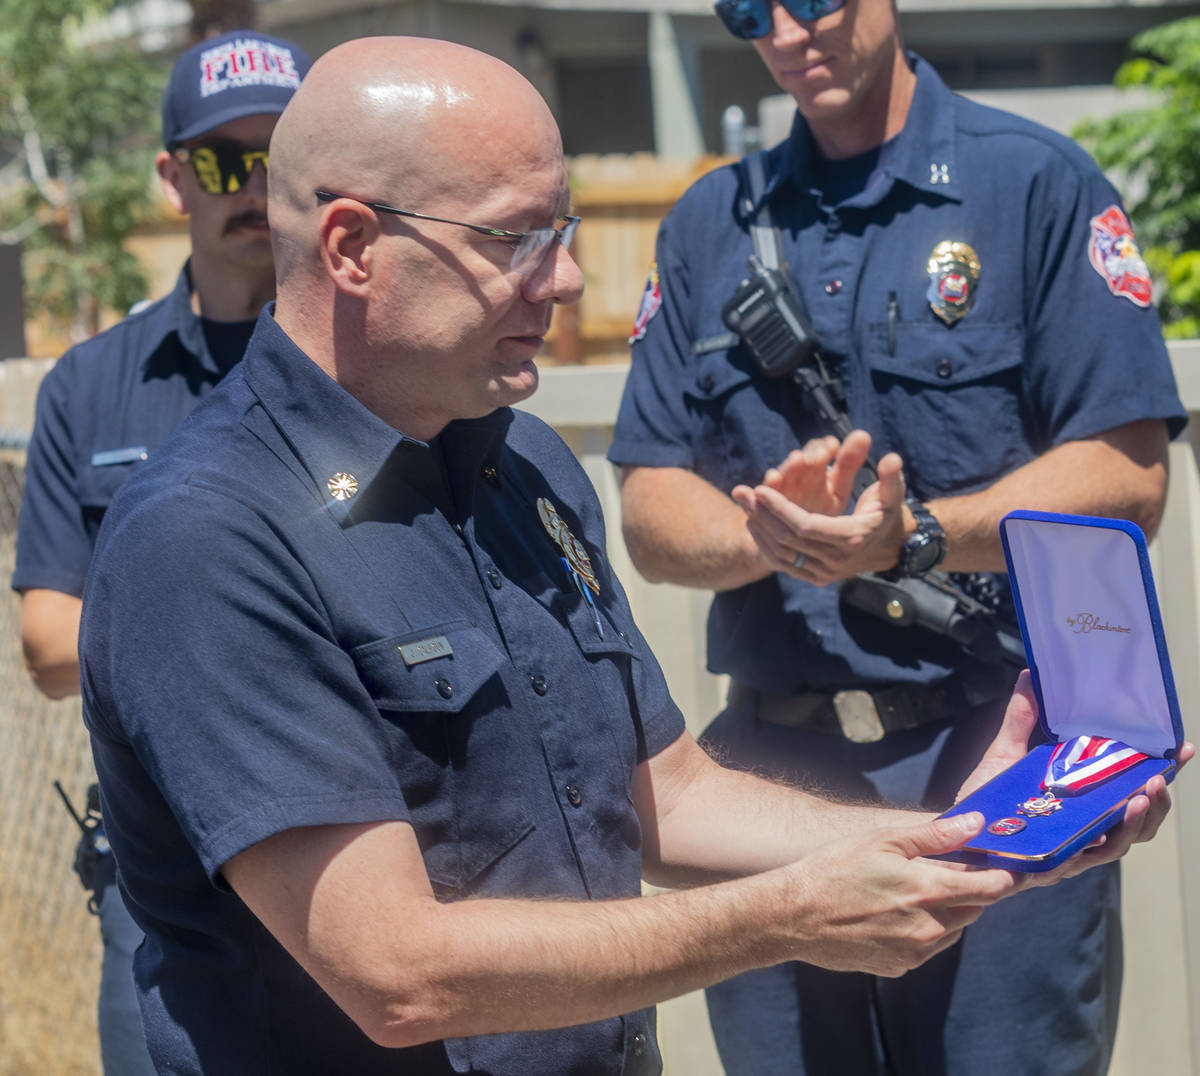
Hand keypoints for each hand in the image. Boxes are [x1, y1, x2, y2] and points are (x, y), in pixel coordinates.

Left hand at [730, 431, 908, 584]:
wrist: (894, 548)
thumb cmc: (889, 513)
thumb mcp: (894, 494)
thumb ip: (891, 477)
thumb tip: (892, 458)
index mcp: (850, 538)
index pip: (804, 526)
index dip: (780, 508)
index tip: (760, 489)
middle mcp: (836, 560)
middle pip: (788, 539)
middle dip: (762, 514)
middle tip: (743, 492)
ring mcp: (825, 573)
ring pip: (782, 553)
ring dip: (759, 529)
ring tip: (744, 505)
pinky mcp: (817, 578)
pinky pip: (784, 564)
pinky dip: (766, 545)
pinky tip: (754, 524)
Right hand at [781, 812, 1017, 976]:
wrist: (794, 916)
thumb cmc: (834, 869)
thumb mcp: (882, 840)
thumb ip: (935, 835)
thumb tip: (976, 824)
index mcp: (928, 891)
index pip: (991, 888)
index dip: (1003, 875)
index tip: (1005, 865)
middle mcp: (930, 928)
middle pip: (974, 909)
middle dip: (971, 890)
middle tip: (952, 870)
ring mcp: (916, 952)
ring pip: (953, 930)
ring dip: (949, 911)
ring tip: (915, 890)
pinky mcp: (900, 967)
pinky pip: (929, 947)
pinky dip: (925, 929)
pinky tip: (895, 913)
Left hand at [957, 672, 1194, 879]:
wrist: (952, 836)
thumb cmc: (983, 800)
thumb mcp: (1004, 755)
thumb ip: (1020, 720)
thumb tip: (1029, 676)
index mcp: (1084, 801)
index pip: (1133, 789)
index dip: (1162, 772)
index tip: (1181, 748)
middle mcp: (1086, 827)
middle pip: (1139, 820)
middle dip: (1158, 799)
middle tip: (1160, 776)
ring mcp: (1072, 849)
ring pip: (1122, 842)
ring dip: (1139, 820)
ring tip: (1143, 795)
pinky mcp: (1053, 865)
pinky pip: (1087, 858)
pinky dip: (1104, 841)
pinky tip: (1109, 826)